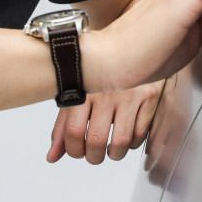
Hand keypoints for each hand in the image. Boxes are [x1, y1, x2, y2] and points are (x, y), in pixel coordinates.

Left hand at [46, 79, 165, 164]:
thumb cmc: (98, 74)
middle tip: (94, 155)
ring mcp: (129, 94)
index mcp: (83, 89)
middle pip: (96, 140)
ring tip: (111, 150)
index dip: (73, 150)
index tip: (77, 151)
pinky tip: (128, 135)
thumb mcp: (76, 95)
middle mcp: (105, 91)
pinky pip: (141, 133)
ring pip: (121, 142)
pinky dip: (134, 142)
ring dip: (114, 154)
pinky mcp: (149, 96)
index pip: (72, 131)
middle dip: (94, 157)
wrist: (128, 44)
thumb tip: (52, 157)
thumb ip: (63, 128)